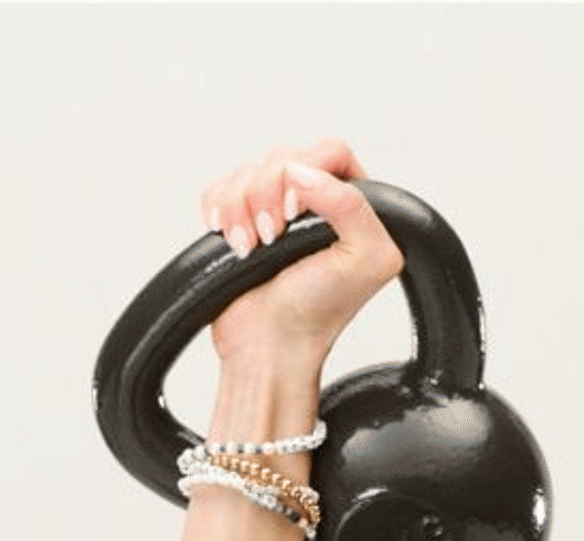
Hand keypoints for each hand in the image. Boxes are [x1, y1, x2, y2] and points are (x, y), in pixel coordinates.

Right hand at [195, 139, 400, 375]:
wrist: (268, 346)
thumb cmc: (319, 312)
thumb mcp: (365, 260)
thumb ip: (353, 205)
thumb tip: (302, 172)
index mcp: (354, 205)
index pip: (330, 151)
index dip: (308, 174)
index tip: (295, 214)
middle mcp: (316, 202)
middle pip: (283, 156)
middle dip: (266, 195)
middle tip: (272, 238)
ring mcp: (274, 209)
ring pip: (248, 171)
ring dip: (240, 210)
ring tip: (250, 248)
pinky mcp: (239, 220)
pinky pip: (221, 187)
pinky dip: (218, 210)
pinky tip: (230, 240)